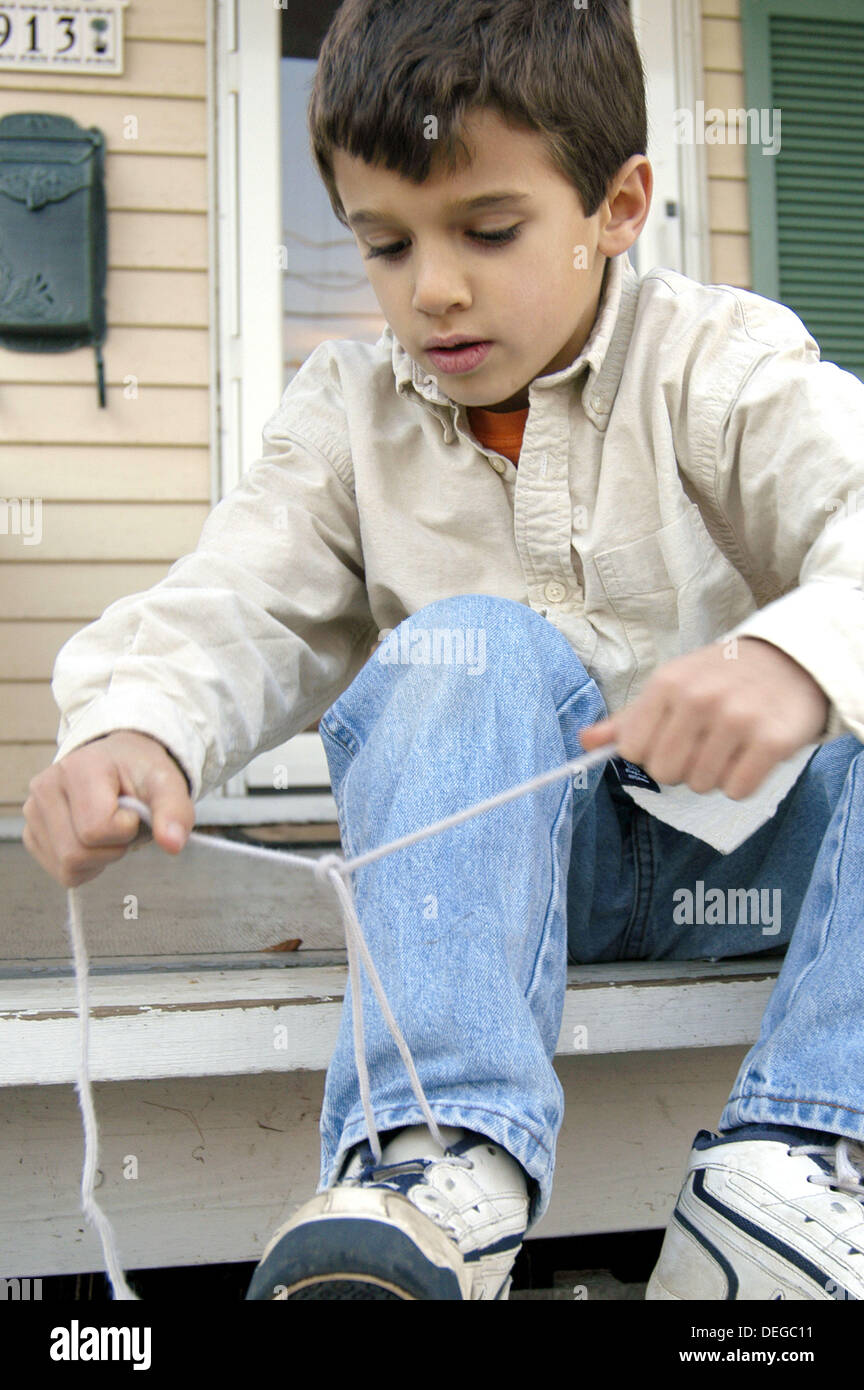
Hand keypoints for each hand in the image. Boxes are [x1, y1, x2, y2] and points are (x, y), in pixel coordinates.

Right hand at [23, 730, 195, 887]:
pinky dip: (86, 866)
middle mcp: (45, 786)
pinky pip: (61, 872)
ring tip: (108, 830)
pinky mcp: (31, 833)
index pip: (96, 828)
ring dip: (99, 859)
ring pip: (67, 867)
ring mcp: (32, 811)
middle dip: (112, 848)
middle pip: (77, 853)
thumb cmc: (139, 772)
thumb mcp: (166, 783)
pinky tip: (94, 841)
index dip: (126, 829)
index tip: (134, 811)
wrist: (118, 762)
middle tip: (124, 824)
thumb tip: (173, 845)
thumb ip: (174, 811)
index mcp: (78, 767)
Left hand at [579, 637, 828, 799]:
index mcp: (668, 684)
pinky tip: (751, 754)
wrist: (792, 660)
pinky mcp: (772, 741)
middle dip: (682, 767)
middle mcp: (700, 699)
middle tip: (705, 742)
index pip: (633, 752)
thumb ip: (629, 719)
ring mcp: (737, 719)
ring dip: (714, 774)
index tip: (671, 738)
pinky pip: (737, 790)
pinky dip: (743, 782)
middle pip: (665, 773)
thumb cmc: (721, 677)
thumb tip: (584, 742)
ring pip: (701, 785)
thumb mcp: (673, 685)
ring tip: (730, 744)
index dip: (650, 753)